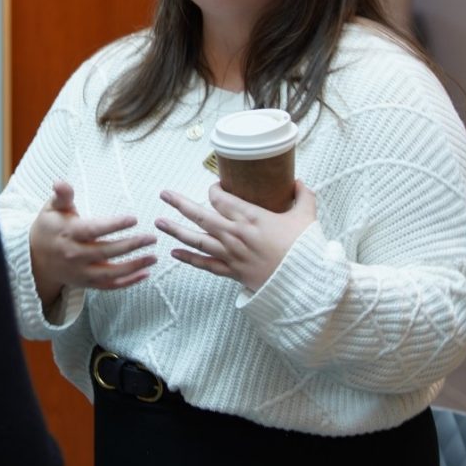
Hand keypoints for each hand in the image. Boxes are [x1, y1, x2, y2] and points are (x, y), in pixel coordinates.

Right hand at [30, 180, 156, 310]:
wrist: (36, 260)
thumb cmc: (49, 228)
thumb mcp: (52, 208)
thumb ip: (63, 196)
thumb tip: (60, 182)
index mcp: (68, 233)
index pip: (93, 230)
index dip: (114, 225)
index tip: (134, 219)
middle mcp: (74, 255)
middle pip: (106, 251)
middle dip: (131, 245)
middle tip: (152, 238)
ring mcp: (80, 272)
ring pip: (110, 273)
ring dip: (134, 266)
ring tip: (154, 257)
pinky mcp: (86, 283)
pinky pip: (109, 286)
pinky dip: (128, 282)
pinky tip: (145, 274)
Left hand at [155, 180, 317, 291]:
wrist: (304, 284)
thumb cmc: (304, 250)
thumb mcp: (306, 217)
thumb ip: (303, 196)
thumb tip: (298, 182)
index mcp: (250, 216)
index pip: (220, 198)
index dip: (214, 190)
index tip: (215, 189)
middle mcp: (234, 233)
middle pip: (200, 214)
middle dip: (180, 203)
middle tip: (164, 194)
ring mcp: (230, 254)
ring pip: (196, 239)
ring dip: (176, 230)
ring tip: (158, 222)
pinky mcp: (232, 272)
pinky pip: (204, 264)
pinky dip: (188, 259)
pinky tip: (173, 254)